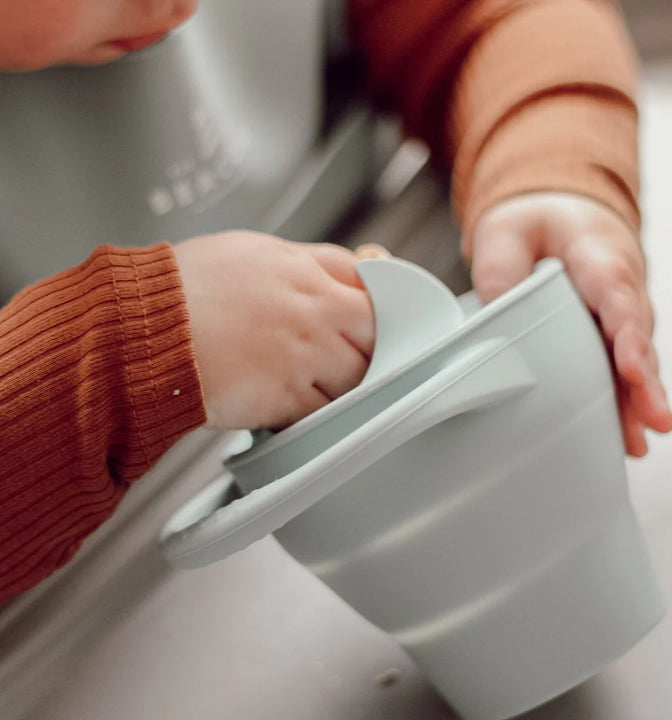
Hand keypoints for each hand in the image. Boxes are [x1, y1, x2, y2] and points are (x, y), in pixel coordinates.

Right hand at [174, 231, 373, 429]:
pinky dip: (316, 411)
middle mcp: (312, 314)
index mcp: (306, 274)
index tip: (366, 318)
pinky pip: (325, 412)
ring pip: (356, 378)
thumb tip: (344, 267)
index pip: (372, 284)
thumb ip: (308, 261)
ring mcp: (304, 357)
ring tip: (310, 376)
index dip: (373, 304)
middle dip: (368, 345)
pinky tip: (291, 398)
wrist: (142, 332)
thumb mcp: (254, 252)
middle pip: (375, 334)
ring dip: (343, 382)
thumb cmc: (186, 290)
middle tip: (346, 350)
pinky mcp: (286, 398)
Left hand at [468, 192, 671, 456]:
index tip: (633, 369)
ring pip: (633, 356)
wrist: (556, 216)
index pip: (616, 293)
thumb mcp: (505, 235)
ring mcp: (619, 311)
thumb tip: (495, 325)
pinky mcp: (609, 332)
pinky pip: (619, 364)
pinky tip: (625, 433)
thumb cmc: (534, 225)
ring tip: (637, 442)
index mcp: (596, 252)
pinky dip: (622, 397)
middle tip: (652, 421)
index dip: (627, 333)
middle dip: (643, 381)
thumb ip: (500, 275)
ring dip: (635, 400)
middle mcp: (618, 285)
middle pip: (635, 334)